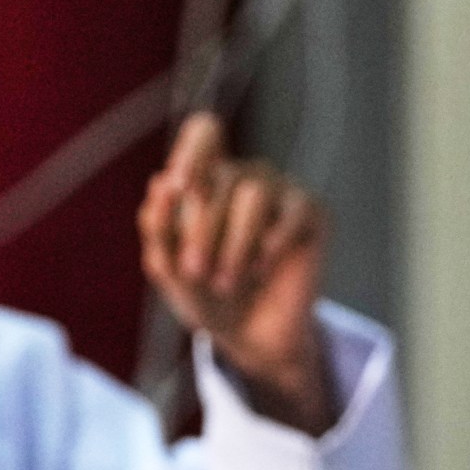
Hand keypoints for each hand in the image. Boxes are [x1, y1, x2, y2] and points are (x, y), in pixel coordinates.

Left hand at [137, 112, 338, 434]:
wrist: (249, 336)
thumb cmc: (204, 294)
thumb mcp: (168, 268)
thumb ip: (158, 227)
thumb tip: (159, 182)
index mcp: (206, 179)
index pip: (205, 133)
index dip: (194, 149)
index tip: (181, 187)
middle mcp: (245, 177)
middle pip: (222, 178)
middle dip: (202, 230)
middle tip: (195, 272)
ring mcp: (280, 192)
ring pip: (255, 193)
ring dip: (234, 244)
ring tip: (225, 282)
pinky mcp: (311, 212)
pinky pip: (294, 212)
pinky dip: (271, 244)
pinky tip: (260, 270)